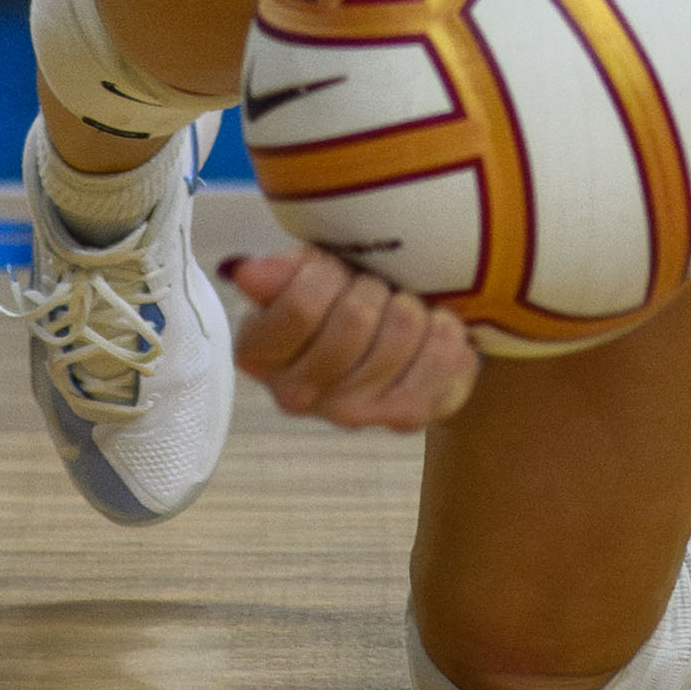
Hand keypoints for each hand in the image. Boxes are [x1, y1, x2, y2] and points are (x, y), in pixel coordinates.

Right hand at [218, 246, 479, 432]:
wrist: (395, 351)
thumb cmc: (340, 303)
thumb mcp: (303, 277)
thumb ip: (277, 274)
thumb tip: (245, 273)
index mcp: (259, 354)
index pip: (301, 305)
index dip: (326, 274)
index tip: (334, 271)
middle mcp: (296, 395)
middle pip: (354, 318)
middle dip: (372, 287)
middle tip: (374, 289)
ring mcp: (350, 412)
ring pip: (400, 330)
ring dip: (410, 305)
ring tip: (403, 307)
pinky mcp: (403, 417)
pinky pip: (439, 356)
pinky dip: (445, 330)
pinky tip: (435, 327)